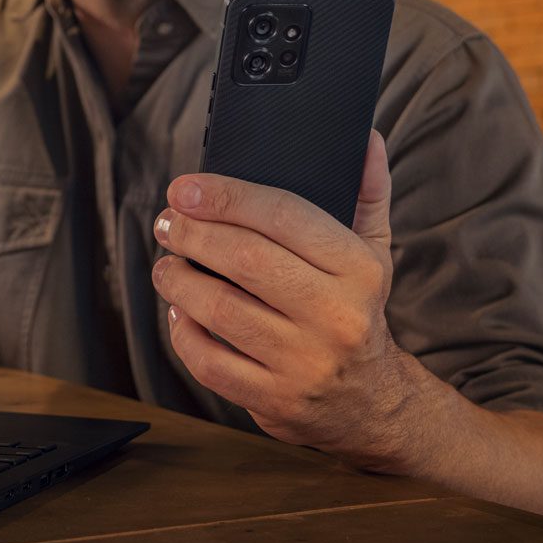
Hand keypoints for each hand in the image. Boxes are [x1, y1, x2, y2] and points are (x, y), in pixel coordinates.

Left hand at [150, 130, 425, 467]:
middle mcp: (335, 316)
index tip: (185, 188)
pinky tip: (181, 314)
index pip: (284, 216)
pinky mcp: (274, 401)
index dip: (227, 196)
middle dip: (193, 234)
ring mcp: (303, 362)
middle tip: (168, 223)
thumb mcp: (374, 252)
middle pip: (245, 259)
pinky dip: (184, 334)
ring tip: (168, 265)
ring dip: (178, 281)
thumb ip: (366, 192)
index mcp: (358, 270)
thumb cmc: (358, 312)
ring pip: (220, 310)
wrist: (371, 404)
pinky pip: (210, 363)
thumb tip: (366, 139)